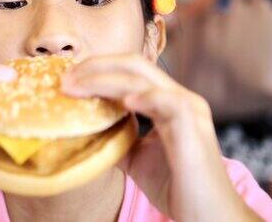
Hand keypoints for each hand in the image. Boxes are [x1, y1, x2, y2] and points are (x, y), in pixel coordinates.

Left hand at [61, 54, 260, 221]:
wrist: (206, 215)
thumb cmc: (176, 186)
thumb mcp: (136, 158)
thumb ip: (117, 139)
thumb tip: (86, 131)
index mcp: (167, 101)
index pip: (130, 71)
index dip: (97, 69)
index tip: (68, 78)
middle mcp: (178, 98)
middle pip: (134, 64)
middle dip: (96, 66)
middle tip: (65, 78)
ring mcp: (188, 109)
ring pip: (143, 79)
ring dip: (104, 80)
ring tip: (75, 87)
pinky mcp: (193, 126)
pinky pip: (168, 102)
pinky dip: (144, 98)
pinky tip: (123, 102)